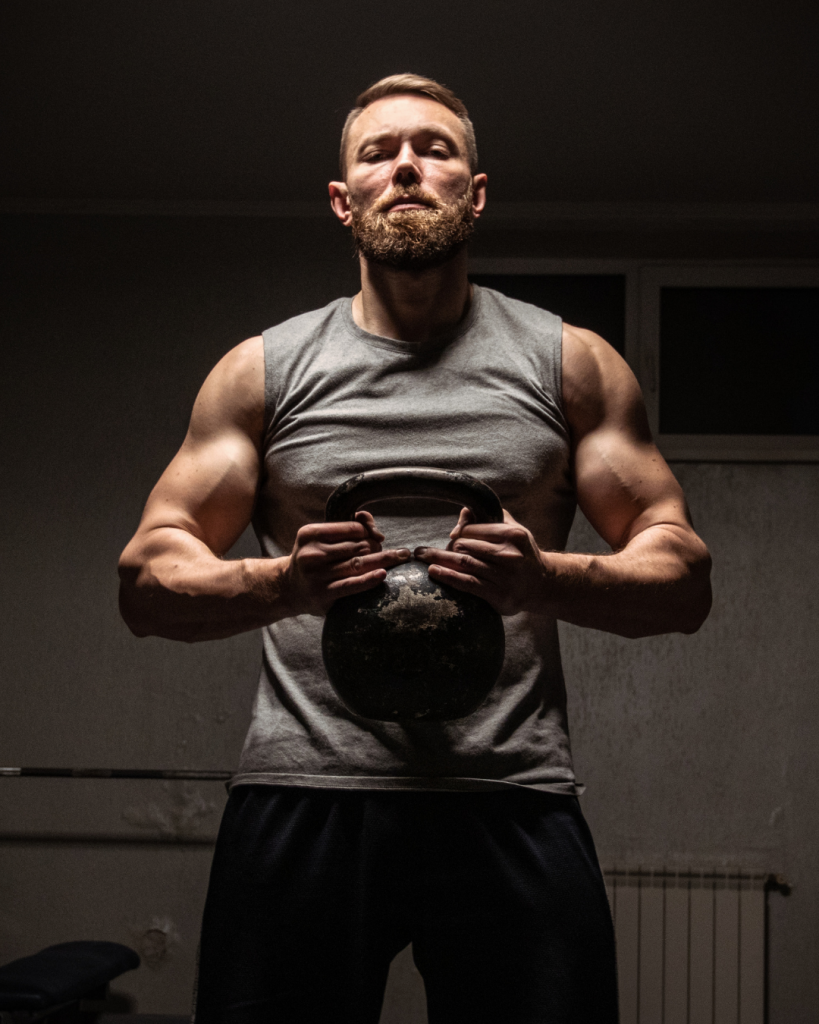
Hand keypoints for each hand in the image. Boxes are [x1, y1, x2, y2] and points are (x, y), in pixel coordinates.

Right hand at [281, 511, 409, 615]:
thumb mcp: (321, 537)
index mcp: (310, 534)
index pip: (352, 528)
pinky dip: (369, 579)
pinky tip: (383, 574)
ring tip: (401, 557)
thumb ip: (348, 525)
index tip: (377, 538)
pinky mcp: (323, 594)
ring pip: (358, 564)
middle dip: (377, 548)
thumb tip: (373, 527)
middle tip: (392, 552)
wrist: (289, 588)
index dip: (369, 532)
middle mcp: (311, 553)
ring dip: (383, 560)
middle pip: (358, 546)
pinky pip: (352, 585)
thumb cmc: (314, 558)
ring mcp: (316, 575)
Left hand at [415, 508, 548, 615]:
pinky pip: (468, 583)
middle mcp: (509, 555)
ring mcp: (504, 576)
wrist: (542, 584)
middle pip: (465, 546)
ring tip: (420, 557)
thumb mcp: (513, 531)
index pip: (473, 530)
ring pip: (463, 563)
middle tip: (424, 551)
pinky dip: (448, 576)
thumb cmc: (522, 554)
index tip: (450, 538)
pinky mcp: (498, 595)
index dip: (458, 533)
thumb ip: (491, 517)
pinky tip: (434, 571)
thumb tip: (464, 510)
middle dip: (446, 548)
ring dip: (438, 559)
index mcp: (512, 535)